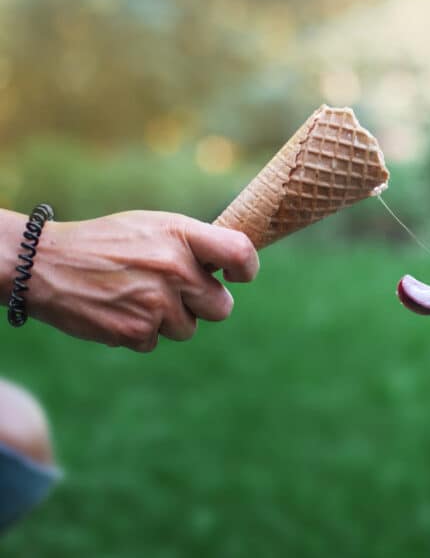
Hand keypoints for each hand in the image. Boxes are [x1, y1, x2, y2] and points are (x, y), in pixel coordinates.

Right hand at [6, 210, 258, 351]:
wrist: (45, 265)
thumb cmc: (109, 243)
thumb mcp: (154, 226)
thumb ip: (194, 243)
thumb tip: (236, 264)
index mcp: (181, 235)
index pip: (241, 253)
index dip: (246, 270)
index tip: (236, 276)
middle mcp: (175, 268)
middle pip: (221, 307)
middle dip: (202, 304)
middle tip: (174, 291)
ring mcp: (157, 303)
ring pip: (188, 328)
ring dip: (168, 319)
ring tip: (136, 295)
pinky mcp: (136, 332)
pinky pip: (156, 342)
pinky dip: (140, 332)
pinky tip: (118, 309)